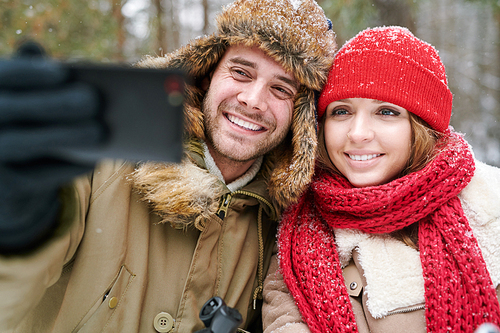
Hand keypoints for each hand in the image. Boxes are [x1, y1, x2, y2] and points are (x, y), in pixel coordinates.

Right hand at [0, 41, 105, 253]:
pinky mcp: (3, 188)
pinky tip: (93, 159)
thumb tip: (42, 47)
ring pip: (21, 144)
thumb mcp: (27, 96)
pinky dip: (67, 167)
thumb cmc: (25, 121)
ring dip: (65, 136)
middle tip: (92, 100)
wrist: (11, 176)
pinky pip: (35, 177)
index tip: (62, 73)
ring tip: (100, 130)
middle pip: (7, 109)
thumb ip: (34, 72)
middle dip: (53, 103)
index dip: (27, 72)